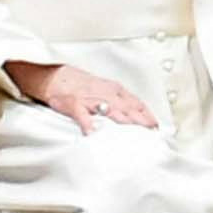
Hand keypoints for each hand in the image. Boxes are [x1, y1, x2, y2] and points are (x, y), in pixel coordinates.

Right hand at [29, 59, 163, 133]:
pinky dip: (88, 124)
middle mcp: (106, 94)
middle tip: (152, 133)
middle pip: (128, 108)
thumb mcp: (104, 90)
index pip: (136, 103)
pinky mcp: (74, 104)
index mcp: (114, 90)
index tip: (157, 127)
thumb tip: (135, 116)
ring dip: (123, 121)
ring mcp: (90, 99)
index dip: (148, 115)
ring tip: (132, 135)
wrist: (56, 77)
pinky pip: (82, 115)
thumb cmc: (79, 86)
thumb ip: (120, 103)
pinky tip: (93, 133)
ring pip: (110, 110)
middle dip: (141, 121)